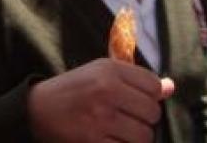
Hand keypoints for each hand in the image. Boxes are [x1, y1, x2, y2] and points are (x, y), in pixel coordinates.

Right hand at [27, 58, 174, 142]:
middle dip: (144, 119)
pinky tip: (111, 140)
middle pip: (152, 112)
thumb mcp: (99, 72)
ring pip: (144, 136)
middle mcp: (106, 91)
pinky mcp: (93, 141)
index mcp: (109, 70)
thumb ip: (135, 79)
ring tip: (120, 132)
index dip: (151, 96)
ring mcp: (100, 118)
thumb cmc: (73, 90)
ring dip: (136, 138)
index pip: (154, 85)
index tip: (136, 100)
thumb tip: (170, 87)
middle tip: (127, 118)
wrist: (37, 109)